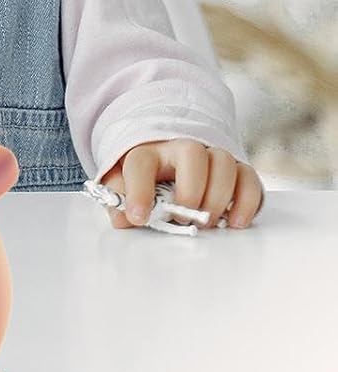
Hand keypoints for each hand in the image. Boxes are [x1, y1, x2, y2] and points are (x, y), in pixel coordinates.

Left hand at [100, 139, 264, 230]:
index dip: (138, 190)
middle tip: (182, 217)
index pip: (140, 162)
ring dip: (218, 196)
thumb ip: (119, 199)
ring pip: (224, 163)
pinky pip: (250, 179)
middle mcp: (182, 148)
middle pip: (192, 153)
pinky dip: (247, 202)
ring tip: (207, 223)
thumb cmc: (147, 178)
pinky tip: (235, 222)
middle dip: (190, 189)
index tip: (138, 217)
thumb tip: (124, 219)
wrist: (170, 160)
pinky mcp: (238, 170)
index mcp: (148, 152)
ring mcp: (213, 156)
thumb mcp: (124, 184)